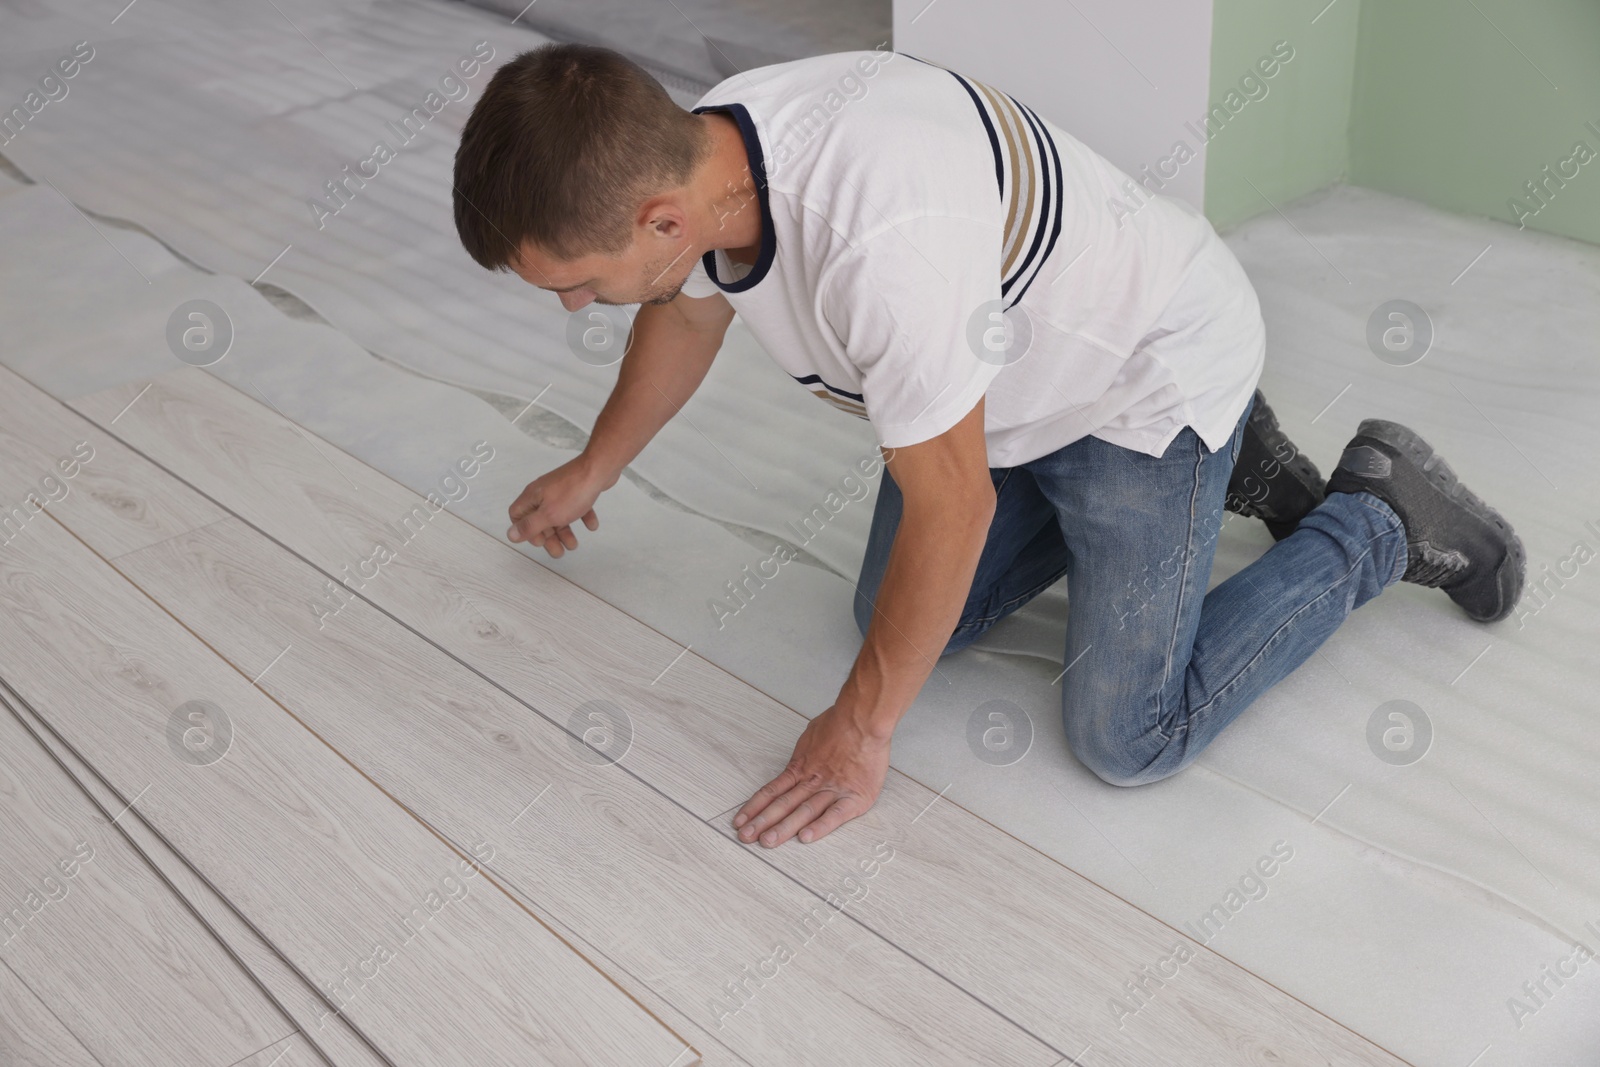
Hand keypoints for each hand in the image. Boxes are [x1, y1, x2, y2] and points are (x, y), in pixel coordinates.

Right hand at [507, 454, 606, 557]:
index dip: (525, 530)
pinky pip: (576, 506)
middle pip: (539, 519)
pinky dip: (583, 517)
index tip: (539, 541)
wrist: (598, 469)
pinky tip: (592, 525)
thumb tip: (510, 535)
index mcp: (532, 497)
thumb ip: (529, 526)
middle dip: (548, 537)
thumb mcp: (548, 515)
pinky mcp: (576, 489)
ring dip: (565, 531)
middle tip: (559, 552)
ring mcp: (560, 490)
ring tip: (574, 545)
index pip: (517, 514)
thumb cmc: (572, 492)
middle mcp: (543, 492)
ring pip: (558, 515)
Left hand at [732, 704, 890, 846]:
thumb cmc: (841, 722)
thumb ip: (804, 752)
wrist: (863, 719)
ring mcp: (833, 789)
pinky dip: (820, 827)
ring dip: (784, 828)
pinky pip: (835, 815)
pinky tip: (805, 838)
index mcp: (802, 767)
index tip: (740, 820)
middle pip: (783, 804)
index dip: (755, 807)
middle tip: (746, 837)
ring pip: (804, 811)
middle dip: (762, 822)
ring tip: (768, 842)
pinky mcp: (854, 797)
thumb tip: (800, 758)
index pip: (772, 791)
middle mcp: (813, 780)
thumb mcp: (812, 734)